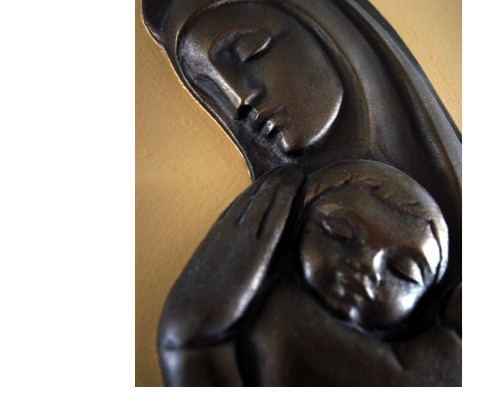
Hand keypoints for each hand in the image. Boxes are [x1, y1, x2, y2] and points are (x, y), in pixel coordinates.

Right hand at [160, 165, 304, 345]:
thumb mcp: (212, 275)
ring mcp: (243, 240)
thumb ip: (228, 262)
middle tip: (289, 167)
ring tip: (295, 172)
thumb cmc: (202, 306)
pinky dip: (285, 203)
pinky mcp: (256, 253)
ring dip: (281, 186)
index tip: (272, 178)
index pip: (242, 204)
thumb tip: (245, 261)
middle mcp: (230, 231)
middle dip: (273, 182)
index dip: (259, 189)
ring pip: (266, 204)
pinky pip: (274, 221)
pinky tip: (295, 191)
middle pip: (255, 199)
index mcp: (218, 234)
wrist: (194, 322)